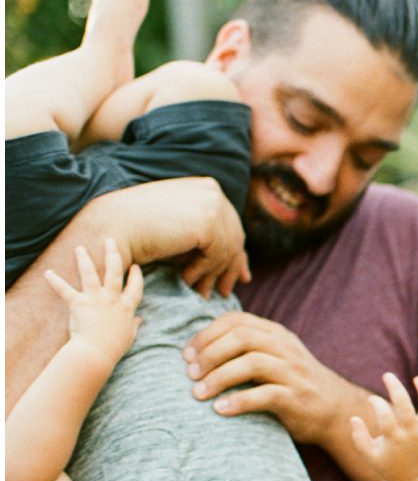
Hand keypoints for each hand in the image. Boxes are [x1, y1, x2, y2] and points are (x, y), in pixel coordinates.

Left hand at [43, 239, 142, 364]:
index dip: (136, 277)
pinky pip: (65, 291)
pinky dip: (56, 282)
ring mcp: (95, 300)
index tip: (135, 267)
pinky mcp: (79, 304)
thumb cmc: (113, 348)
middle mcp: (112, 300)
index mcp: (125, 308)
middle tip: (110, 241)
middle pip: (114, 272)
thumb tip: (139, 320)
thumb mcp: (129, 336)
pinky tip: (48, 273)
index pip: (135, 288)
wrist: (96, 353)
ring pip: (90, 274)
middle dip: (113, 255)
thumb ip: (134, 325)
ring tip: (80, 248)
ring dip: (85, 260)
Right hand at [90, 177, 248, 297]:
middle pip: (236, 237)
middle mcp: (212, 190)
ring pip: (228, 250)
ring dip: (214, 275)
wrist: (110, 228)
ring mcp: (212, 203)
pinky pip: (217, 256)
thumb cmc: (140, 232)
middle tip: (223, 292)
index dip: (235, 254)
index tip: (239, 278)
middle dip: (230, 268)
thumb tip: (244, 271)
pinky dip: (203, 272)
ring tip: (201, 292)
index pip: (231, 225)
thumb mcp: (182, 236)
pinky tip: (185, 278)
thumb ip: (212, 245)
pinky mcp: (208, 221)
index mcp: (205, 188)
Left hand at [185, 311, 363, 446]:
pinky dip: (238, 401)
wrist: (336, 409)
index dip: (206, 334)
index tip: (187, 355)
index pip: (237, 320)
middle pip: (242, 337)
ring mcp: (293, 372)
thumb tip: (198, 349)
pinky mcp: (297, 398)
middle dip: (209, 354)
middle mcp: (285, 348)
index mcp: (276, 334)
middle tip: (190, 374)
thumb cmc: (295, 384)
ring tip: (198, 393)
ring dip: (219, 378)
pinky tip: (220, 409)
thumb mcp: (275, 356)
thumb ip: (248, 347)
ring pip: (252, 364)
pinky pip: (265, 395)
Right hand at [350, 374, 417, 480]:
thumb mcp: (369, 455)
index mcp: (394, 441)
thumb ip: (359, 438)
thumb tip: (354, 418)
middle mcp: (412, 436)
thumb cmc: (386, 464)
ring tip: (417, 379)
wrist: (409, 480)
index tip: (371, 399)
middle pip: (406, 409)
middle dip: (396, 390)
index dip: (376, 404)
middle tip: (387, 375)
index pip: (385, 418)